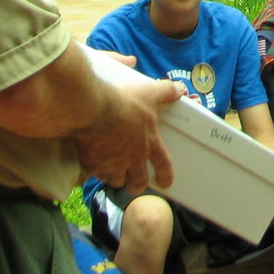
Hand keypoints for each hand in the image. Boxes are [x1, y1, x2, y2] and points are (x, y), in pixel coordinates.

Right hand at [76, 77, 184, 192]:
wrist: (93, 110)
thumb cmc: (123, 102)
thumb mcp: (149, 93)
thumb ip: (165, 92)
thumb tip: (180, 89)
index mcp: (149, 143)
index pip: (163, 164)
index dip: (165, 175)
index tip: (166, 183)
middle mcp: (132, 158)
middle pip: (139, 181)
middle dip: (138, 184)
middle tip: (136, 183)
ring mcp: (112, 164)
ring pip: (117, 181)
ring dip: (117, 178)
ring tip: (115, 173)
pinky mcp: (93, 164)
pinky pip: (97, 174)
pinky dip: (98, 171)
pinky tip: (96, 164)